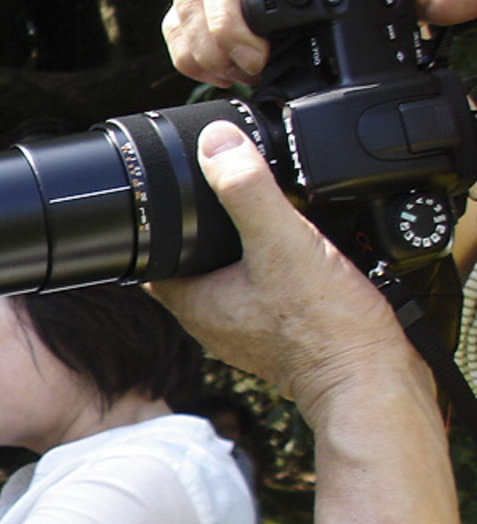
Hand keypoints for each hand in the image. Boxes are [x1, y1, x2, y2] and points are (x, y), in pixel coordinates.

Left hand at [146, 122, 413, 423]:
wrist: (370, 381)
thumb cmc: (324, 328)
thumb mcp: (282, 242)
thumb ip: (247, 191)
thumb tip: (216, 142)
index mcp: (191, 302)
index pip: (153, 253)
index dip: (159, 219)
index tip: (175, 190)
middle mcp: (209, 320)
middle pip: (190, 262)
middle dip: (202, 231)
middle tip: (225, 195)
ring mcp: (243, 330)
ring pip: (228, 277)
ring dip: (241, 249)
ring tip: (263, 220)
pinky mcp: (278, 335)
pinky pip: (263, 292)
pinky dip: (273, 270)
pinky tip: (298, 256)